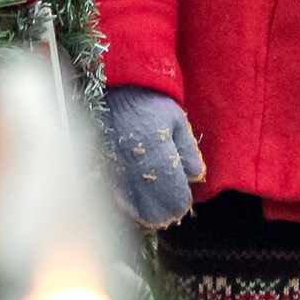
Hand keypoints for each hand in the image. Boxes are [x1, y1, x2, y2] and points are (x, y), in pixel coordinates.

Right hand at [100, 85, 204, 228]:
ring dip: (147, 210)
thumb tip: (194, 177)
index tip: (184, 201)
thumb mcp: (177, 120)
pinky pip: (117, 197)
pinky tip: (135, 200)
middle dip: (165, 211)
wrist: (114, 88)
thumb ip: (187, 151)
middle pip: (154, 210)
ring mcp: (118, 172)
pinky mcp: (105, 170)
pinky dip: (129, 203)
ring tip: (154, 205)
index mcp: (159, 158)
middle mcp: (137, 170)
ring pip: (134, 208)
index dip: (181, 202)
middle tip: (170, 206)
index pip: (174, 197)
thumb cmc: (150, 101)